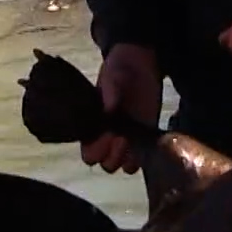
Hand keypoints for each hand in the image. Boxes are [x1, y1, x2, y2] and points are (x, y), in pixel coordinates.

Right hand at [81, 44, 160, 174]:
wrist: (138, 65)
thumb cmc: (117, 72)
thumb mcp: (112, 79)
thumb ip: (109, 96)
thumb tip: (107, 112)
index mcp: (92, 127)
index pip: (89, 155)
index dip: (96, 150)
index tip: (105, 136)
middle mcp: (107, 138)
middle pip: (105, 164)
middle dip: (112, 155)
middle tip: (120, 137)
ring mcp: (126, 141)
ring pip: (123, 166)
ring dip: (126, 157)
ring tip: (130, 138)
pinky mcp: (143, 137)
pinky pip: (140, 160)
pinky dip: (140, 156)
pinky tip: (142, 140)